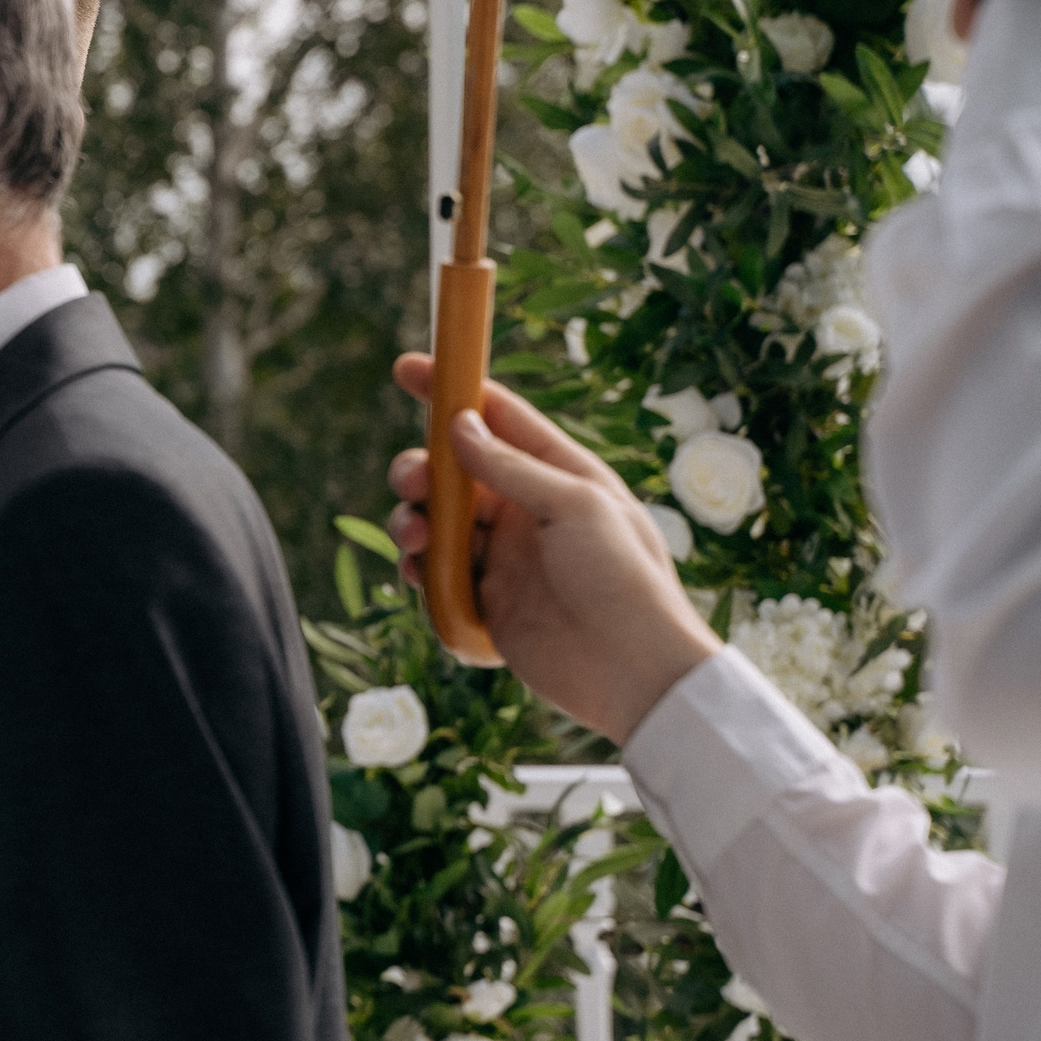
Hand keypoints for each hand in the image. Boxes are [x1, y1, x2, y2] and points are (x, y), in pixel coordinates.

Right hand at [385, 353, 718, 744]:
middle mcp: (526, 511)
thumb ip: (512, 468)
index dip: (452, 390)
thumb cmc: (623, 579)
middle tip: (412, 485)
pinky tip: (420, 575)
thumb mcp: (575, 507)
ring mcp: (503, 557)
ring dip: (413, 521)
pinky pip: (436, 575)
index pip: (498, 418)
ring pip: (436, 522)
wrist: (632, 672)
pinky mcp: (485, 603)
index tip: (407, 367)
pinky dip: (419, 569)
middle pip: (453, 472)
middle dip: (420, 471)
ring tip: (417, 540)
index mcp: (559, 475)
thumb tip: (458, 426)